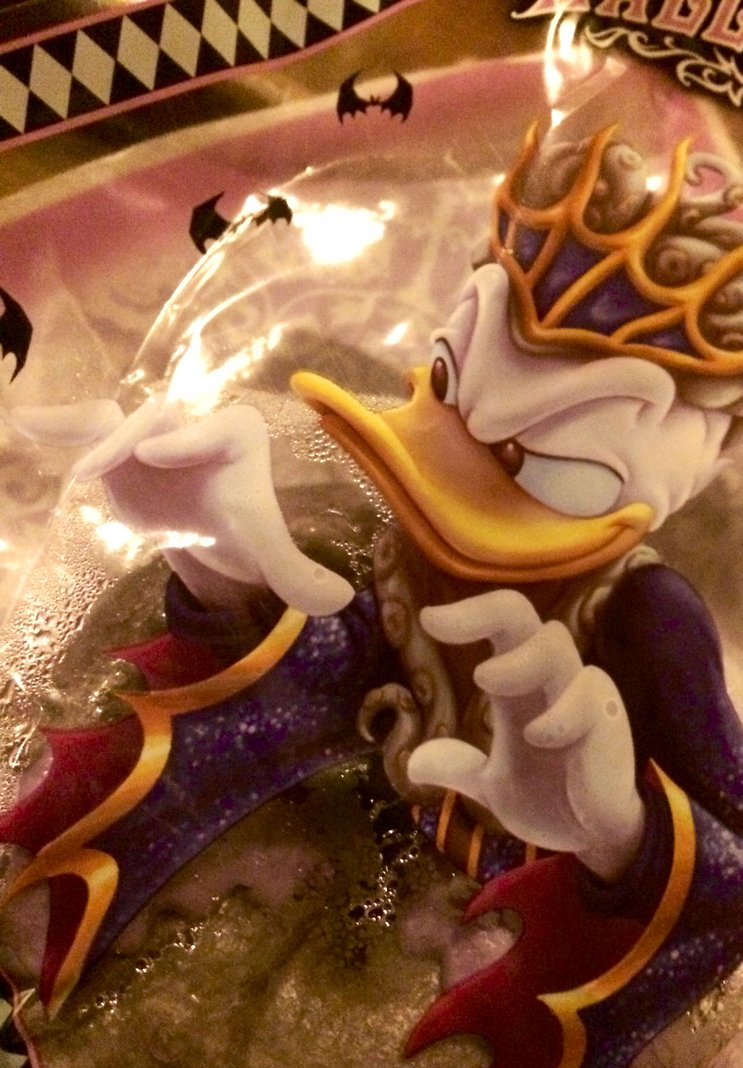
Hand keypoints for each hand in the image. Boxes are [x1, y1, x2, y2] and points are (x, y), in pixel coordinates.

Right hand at [12, 396, 353, 615]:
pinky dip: (56, 425)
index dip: (187, 439)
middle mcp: (190, 421)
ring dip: (86, 434)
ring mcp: (150, 430)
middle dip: (129, 440)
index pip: (213, 431)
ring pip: (115, 420)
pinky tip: (22, 425)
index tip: (158, 455)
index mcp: (236, 434)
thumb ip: (298, 575)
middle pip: (157, 422)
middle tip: (97, 475)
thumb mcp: (269, 552)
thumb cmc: (243, 528)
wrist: (210, 525)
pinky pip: (85, 426)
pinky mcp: (117, 444)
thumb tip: (340, 600)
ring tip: (47, 447)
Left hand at [406, 590, 644, 879]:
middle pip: (522, 615)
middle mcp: (548, 679)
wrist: (596, 840)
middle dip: (482, 612)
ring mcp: (581, 694)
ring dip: (516, 659)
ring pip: (554, 643)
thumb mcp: (492, 786)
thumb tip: (412, 765)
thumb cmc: (551, 797)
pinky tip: (538, 737)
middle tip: (435, 626)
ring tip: (484, 681)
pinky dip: (558, 712)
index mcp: (519, 686)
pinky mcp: (608, 719)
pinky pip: (589, 693)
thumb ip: (457, 768)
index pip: (501, 626)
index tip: (426, 620)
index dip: (467, 614)